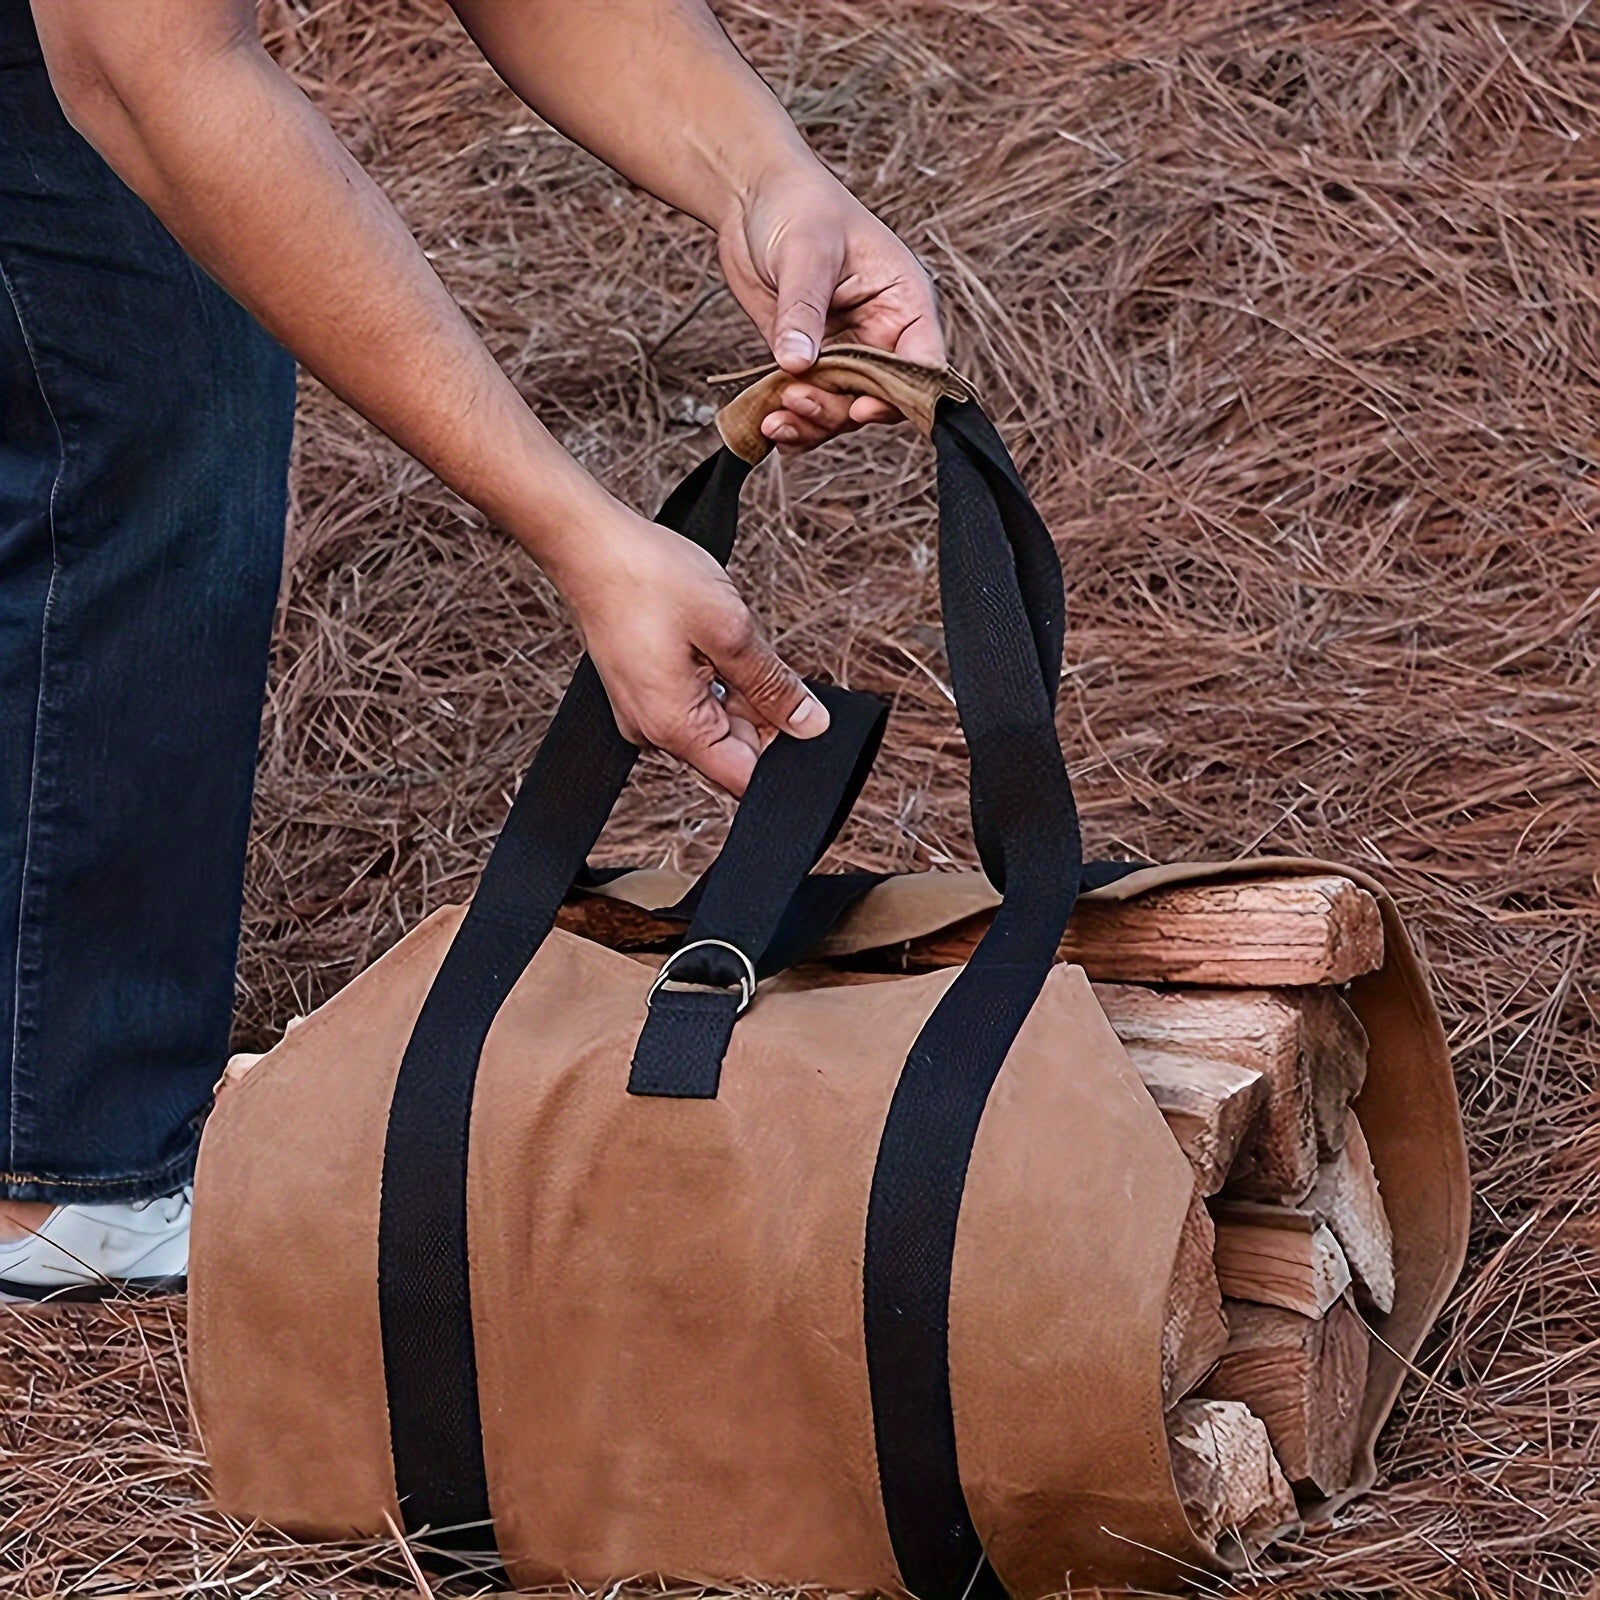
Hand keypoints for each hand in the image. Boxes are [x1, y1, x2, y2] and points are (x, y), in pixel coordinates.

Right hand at [557, 506, 827, 795]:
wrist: (589, 544)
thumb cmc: (646, 578)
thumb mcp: (730, 630)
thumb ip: (774, 686)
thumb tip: (810, 724)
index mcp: (675, 729)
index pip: (747, 777)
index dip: (784, 753)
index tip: (804, 717)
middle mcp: (654, 731)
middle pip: (733, 748)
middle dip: (762, 710)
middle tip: (756, 654)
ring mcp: (643, 711)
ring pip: (716, 720)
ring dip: (738, 687)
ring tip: (724, 637)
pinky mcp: (641, 690)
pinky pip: (692, 700)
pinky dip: (714, 676)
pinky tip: (710, 639)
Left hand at [718, 167, 944, 455]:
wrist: (754, 197)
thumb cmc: (797, 206)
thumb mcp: (806, 252)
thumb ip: (804, 311)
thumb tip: (798, 363)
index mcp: (903, 303)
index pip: (922, 365)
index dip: (899, 396)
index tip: (860, 409)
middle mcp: (882, 335)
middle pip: (878, 398)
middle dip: (838, 411)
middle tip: (795, 400)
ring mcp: (846, 353)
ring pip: (842, 411)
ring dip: (811, 423)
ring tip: (774, 419)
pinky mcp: (810, 363)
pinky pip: (810, 406)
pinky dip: (792, 424)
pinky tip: (770, 430)